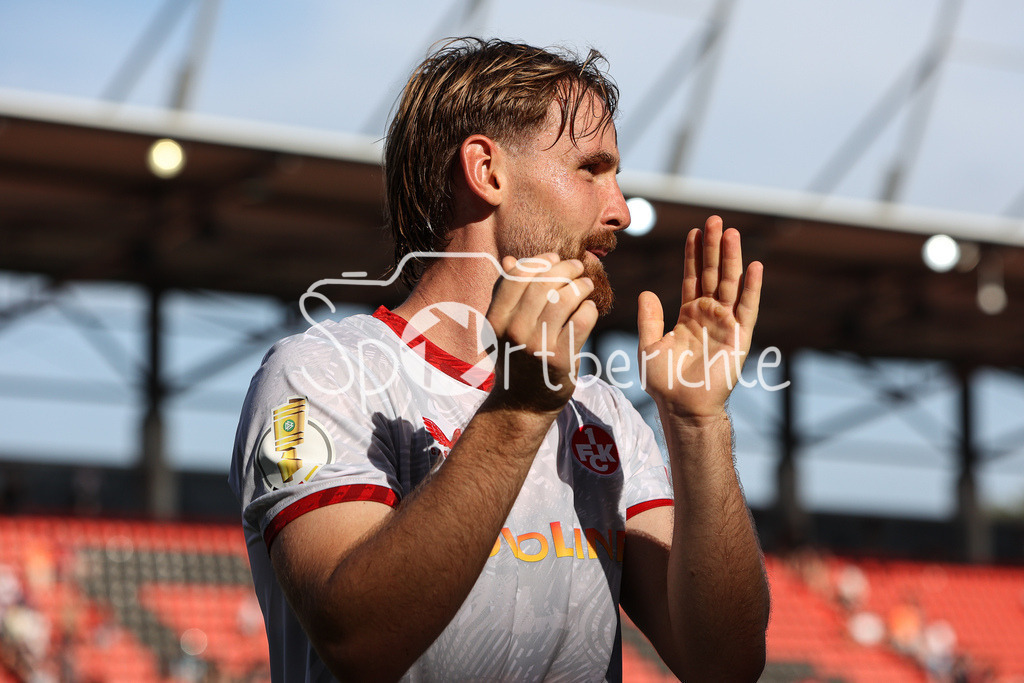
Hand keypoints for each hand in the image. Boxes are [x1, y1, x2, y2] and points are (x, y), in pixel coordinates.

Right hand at [485, 254, 597, 413]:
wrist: (521, 405)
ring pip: (564, 299)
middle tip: (578, 268)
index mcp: (496, 319)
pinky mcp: (560, 358)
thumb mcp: (502, 329)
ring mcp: (537, 345)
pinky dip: (589, 309)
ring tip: (586, 285)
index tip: (553, 259)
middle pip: (543, 284)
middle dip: (565, 269)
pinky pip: (581, 321)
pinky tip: (589, 309)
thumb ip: (506, 295)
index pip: (517, 277)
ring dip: (581, 286)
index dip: (539, 262)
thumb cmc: (515, 359)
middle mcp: (514, 331)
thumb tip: (510, 260)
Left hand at [637, 216, 761, 417]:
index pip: (692, 278)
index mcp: (688, 315)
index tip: (694, 231)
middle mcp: (709, 315)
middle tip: (715, 219)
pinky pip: (747, 309)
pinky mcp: (739, 338)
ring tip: (732, 233)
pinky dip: (752, 288)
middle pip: (713, 274)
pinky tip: (755, 266)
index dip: (694, 255)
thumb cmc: (665, 382)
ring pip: (730, 284)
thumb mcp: (649, 346)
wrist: (683, 407)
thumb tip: (647, 292)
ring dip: (732, 259)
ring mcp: (726, 324)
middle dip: (714, 248)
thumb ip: (649, 319)